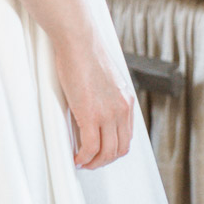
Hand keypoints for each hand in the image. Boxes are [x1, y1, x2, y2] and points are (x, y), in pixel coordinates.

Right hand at [52, 30, 134, 168]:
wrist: (79, 41)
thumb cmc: (85, 52)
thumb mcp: (105, 77)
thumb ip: (105, 94)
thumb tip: (95, 103)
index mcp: (126, 100)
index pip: (126, 136)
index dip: (113, 148)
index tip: (101, 151)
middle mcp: (121, 110)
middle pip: (119, 148)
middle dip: (105, 160)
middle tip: (91, 161)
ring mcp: (108, 114)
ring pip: (106, 152)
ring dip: (94, 162)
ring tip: (83, 162)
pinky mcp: (91, 114)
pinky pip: (90, 147)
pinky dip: (84, 157)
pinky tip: (77, 157)